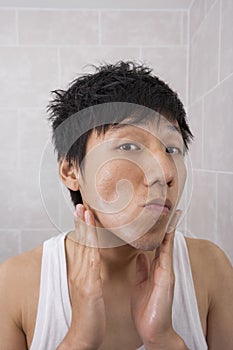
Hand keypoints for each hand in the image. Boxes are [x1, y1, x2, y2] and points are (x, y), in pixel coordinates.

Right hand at [58, 205, 104, 349]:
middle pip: (81, 243)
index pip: (82, 245)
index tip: (84, 212)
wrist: (83, 335)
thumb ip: (91, 273)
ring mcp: (83, 278)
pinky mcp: (89, 287)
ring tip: (86, 212)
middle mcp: (79, 272)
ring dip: (85, 229)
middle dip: (81, 223)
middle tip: (82, 205)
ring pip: (85, 248)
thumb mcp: (90, 289)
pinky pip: (91, 263)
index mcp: (81, 272)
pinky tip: (93, 237)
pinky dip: (92, 247)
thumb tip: (94, 261)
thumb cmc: (89, 313)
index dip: (83, 228)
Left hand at [131, 210, 184, 349]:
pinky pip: (166, 258)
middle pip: (164, 242)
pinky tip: (168, 234)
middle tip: (169, 208)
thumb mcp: (141, 284)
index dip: (155, 230)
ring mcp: (166, 273)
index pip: (155, 245)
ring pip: (167, 246)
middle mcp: (162, 268)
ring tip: (171, 214)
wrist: (153, 331)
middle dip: (166, 226)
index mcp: (155, 269)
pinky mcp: (166, 279)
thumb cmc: (147, 309)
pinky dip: (167, 245)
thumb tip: (140, 255)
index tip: (154, 216)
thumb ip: (143, 268)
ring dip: (169, 230)